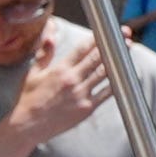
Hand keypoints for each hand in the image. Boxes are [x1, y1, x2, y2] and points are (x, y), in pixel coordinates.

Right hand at [3, 22, 115, 156]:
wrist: (28, 125)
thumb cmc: (29, 99)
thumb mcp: (33, 73)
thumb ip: (45, 53)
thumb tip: (51, 34)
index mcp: (60, 69)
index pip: (82, 49)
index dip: (97, 38)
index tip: (108, 30)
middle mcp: (72, 79)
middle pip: (97, 58)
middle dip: (113, 44)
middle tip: (124, 35)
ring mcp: (81, 94)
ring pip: (104, 73)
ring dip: (118, 60)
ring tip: (127, 50)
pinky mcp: (86, 108)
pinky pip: (106, 93)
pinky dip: (116, 83)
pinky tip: (125, 75)